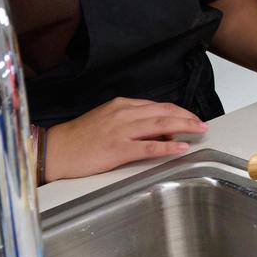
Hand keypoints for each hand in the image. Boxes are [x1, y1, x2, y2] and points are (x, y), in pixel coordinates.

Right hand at [43, 97, 206, 180]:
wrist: (54, 150)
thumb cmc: (79, 138)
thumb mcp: (107, 120)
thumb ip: (132, 121)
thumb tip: (157, 129)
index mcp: (122, 105)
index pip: (159, 105)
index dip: (179, 111)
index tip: (191, 117)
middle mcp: (124, 113)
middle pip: (164, 112)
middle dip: (187, 117)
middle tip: (202, 124)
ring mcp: (121, 131)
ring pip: (161, 124)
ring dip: (184, 127)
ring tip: (199, 131)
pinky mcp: (117, 149)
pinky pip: (148, 146)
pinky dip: (167, 145)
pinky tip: (180, 147)